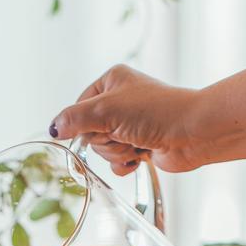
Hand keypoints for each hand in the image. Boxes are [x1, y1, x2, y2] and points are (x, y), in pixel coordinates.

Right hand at [50, 65, 205, 175]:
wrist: (193, 132)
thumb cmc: (155, 112)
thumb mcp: (106, 109)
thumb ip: (74, 119)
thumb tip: (53, 129)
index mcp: (111, 82)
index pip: (78, 109)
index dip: (84, 124)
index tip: (100, 125)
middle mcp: (120, 101)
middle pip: (91, 132)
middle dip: (107, 140)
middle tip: (126, 133)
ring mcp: (130, 125)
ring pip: (104, 149)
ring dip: (118, 151)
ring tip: (138, 143)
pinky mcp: (140, 145)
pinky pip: (117, 162)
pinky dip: (126, 163)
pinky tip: (140, 156)